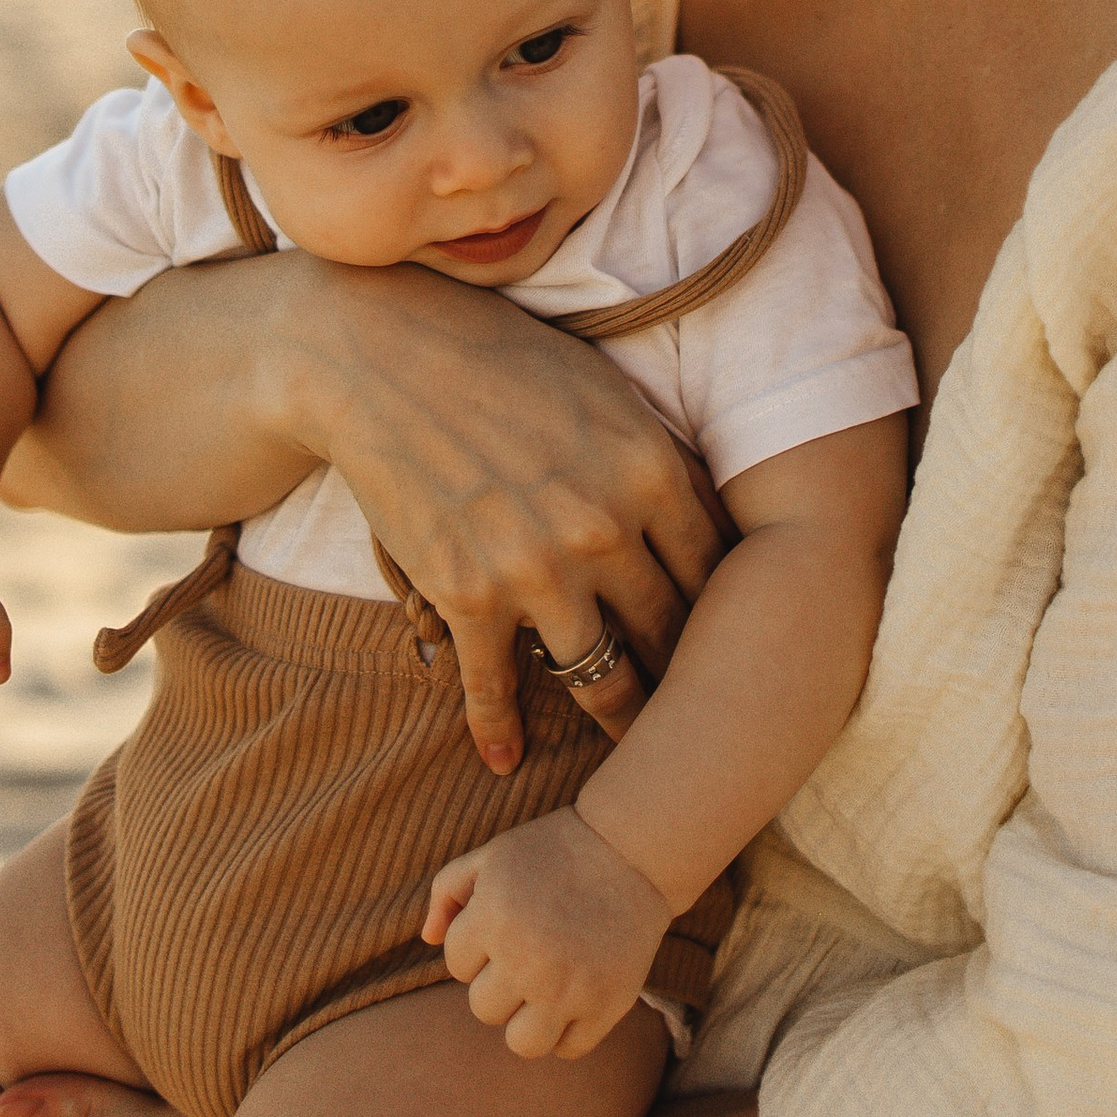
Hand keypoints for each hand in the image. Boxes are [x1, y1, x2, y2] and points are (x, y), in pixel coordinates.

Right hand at [311, 269, 731, 774]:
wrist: (379, 356)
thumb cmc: (500, 359)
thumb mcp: (604, 394)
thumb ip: (657, 463)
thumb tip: (706, 523)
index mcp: (652, 472)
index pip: (717, 574)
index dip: (732, 619)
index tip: (736, 649)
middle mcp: (605, 530)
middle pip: (669, 636)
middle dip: (689, 682)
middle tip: (704, 719)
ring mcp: (535, 569)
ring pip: (600, 678)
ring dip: (616, 721)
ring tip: (631, 756)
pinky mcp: (465, 595)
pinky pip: (494, 688)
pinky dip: (499, 731)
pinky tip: (504, 760)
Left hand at [424, 808, 672, 1060]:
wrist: (631, 848)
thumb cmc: (553, 850)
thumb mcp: (492, 856)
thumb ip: (447, 891)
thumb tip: (428, 939)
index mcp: (492, 918)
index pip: (457, 966)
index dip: (479, 945)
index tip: (508, 922)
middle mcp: (527, 958)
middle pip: (484, 1009)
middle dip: (500, 983)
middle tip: (532, 951)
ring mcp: (569, 987)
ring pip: (522, 1043)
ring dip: (529, 1020)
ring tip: (546, 988)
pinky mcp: (607, 1004)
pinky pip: (569, 1049)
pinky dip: (570, 1030)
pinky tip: (577, 994)